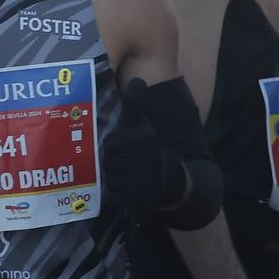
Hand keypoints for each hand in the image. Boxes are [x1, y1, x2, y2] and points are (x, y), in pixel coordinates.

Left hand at [101, 78, 178, 209]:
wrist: (170, 178)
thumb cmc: (148, 146)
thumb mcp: (142, 124)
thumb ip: (136, 103)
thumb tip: (138, 79)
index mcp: (145, 141)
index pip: (109, 145)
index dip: (113, 146)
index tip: (124, 147)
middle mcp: (147, 161)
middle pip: (108, 162)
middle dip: (113, 161)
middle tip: (125, 161)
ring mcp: (144, 182)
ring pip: (110, 178)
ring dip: (114, 176)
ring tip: (127, 171)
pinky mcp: (140, 198)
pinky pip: (115, 194)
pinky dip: (118, 191)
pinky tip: (129, 185)